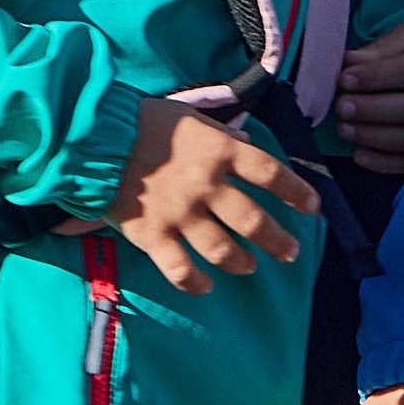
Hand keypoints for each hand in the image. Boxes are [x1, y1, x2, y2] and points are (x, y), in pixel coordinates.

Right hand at [102, 91, 324, 291]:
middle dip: (278, 241)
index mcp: (218, 151)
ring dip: (242, 262)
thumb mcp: (189, 118)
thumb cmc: (143, 123)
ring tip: (249, 266)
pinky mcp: (151, 234)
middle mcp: (205, 185)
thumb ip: (221, 136)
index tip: (312, 208)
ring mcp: (179, 213)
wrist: (91, 136)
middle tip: (289, 252)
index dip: (297, 192)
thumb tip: (247, 145)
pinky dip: (195, 283)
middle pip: (253, 221)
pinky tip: (205, 286)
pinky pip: (180, 269)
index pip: (271, 173)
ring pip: (222, 250)